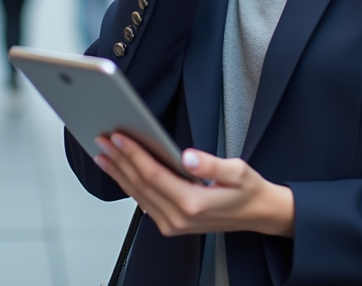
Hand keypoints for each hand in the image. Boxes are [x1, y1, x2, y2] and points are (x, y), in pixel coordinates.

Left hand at [93, 133, 293, 237]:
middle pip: (139, 185)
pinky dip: (129, 185)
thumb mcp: (238, 171)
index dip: (132, 154)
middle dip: (119, 160)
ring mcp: (173, 224)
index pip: (152, 174)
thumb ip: (211, 164)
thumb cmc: (248, 190)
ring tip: (104, 154)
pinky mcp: (171, 224)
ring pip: (137, 195)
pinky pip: (143, 202)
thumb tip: (187, 157)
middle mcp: (178, 218)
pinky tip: (121, 173)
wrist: (258, 214)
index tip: (118, 136)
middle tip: (102, 140)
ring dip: (119, 173)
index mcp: (192, 203)